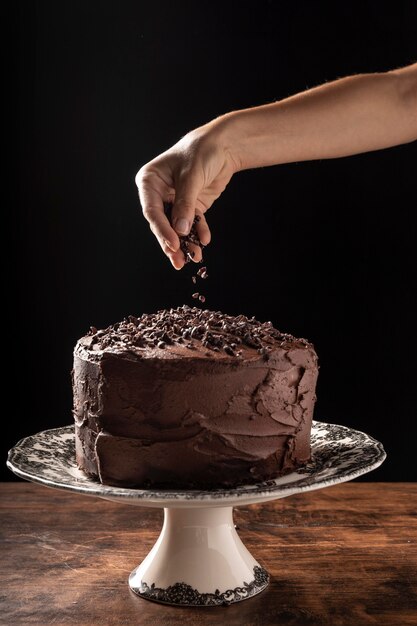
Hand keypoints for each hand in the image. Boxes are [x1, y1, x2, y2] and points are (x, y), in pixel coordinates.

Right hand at [135, 121, 238, 268]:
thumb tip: (180, 230)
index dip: (162, 229)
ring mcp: (175, 201)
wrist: (224, 145)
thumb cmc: (202, 151)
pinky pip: (192, 224)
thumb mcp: (192, 177)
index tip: (173, 243)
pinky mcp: (191, 206)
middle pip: (162, 223)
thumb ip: (185, 204)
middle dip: (172, 243)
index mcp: (150, 181)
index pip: (151, 210)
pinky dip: (198, 233)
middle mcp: (159, 193)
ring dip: (186, 243)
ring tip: (194, 258)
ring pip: (176, 228)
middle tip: (178, 261)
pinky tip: (204, 241)